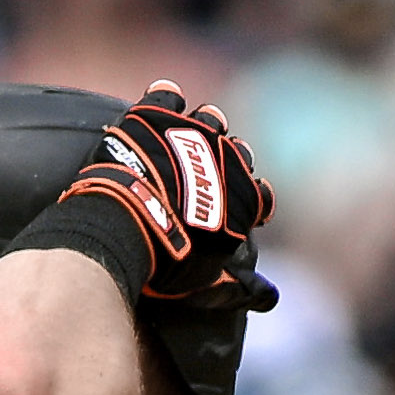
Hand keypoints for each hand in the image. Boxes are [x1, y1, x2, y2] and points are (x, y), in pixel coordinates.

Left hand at [49, 81, 273, 309]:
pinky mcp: (157, 116)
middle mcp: (227, 160)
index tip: (238, 210)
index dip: (251, 202)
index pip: (261, 196)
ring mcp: (193, 133)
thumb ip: (237, 287)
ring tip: (189, 134)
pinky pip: (167, 96)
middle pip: (240, 153)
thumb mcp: (204, 282)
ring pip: (211, 120)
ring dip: (205, 127)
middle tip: (212, 173)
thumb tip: (268, 297)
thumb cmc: (167, 260)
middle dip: (230, 162)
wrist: (126, 225)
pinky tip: (161, 103)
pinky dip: (165, 99)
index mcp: (244, 200)